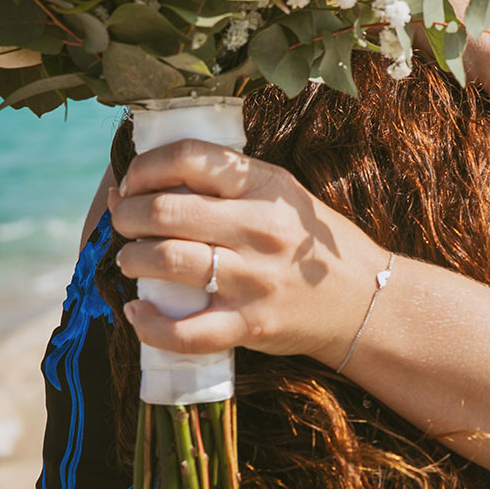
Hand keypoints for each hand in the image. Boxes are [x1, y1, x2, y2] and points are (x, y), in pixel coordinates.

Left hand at [107, 139, 385, 364]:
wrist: (364, 299)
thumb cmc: (311, 243)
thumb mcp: (282, 195)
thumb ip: (227, 184)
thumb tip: (143, 183)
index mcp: (264, 185)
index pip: (188, 157)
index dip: (145, 166)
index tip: (133, 182)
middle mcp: (257, 228)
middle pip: (165, 211)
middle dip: (127, 216)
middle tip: (125, 223)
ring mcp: (253, 278)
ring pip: (165, 261)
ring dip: (131, 259)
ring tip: (130, 260)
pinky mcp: (249, 324)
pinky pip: (184, 331)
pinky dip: (148, 323)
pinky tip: (137, 311)